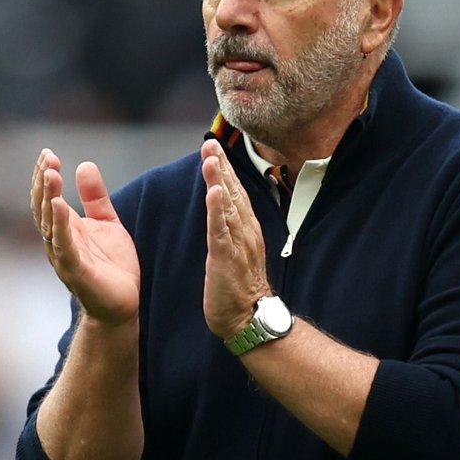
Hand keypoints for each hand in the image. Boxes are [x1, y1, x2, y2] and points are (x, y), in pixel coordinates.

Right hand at [30, 149, 139, 325]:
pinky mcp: (76, 271)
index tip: (48, 153)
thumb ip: (95, 197)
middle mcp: (58, 241)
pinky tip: (60, 205)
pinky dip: (60, 226)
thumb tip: (84, 164)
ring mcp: (65, 257)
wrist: (123, 304)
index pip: (47, 198)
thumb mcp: (107, 223)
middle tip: (48, 158)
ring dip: (48, 198)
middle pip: (44, 207)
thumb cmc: (112, 265)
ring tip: (51, 174)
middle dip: (44, 182)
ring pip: (49, 224)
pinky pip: (64, 246)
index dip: (45, 176)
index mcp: (64, 228)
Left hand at [201, 140, 271, 337]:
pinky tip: (213, 192)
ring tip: (210, 156)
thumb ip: (230, 232)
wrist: (250, 318)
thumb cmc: (239, 289)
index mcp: (246, 230)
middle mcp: (245, 232)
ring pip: (228, 205)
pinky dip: (217, 210)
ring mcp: (238, 244)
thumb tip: (222, 215)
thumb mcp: (235, 254)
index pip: (235, 193)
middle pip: (233, 192)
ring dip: (218, 179)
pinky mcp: (227, 258)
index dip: (224, 170)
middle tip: (210, 141)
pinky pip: (221, 230)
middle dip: (221, 165)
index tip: (214, 147)